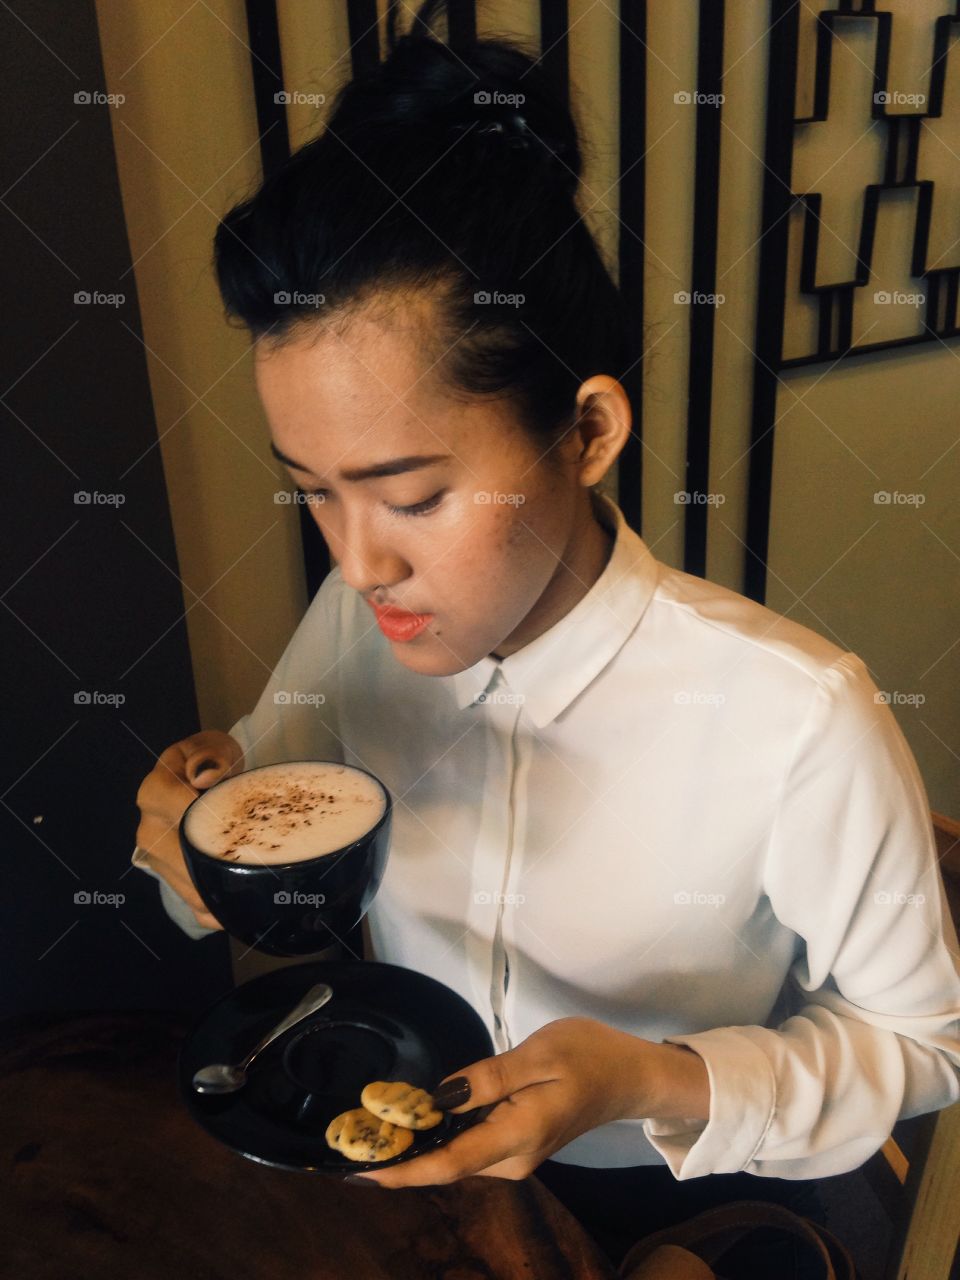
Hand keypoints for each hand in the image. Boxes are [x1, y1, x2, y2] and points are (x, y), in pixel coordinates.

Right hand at [134, 730, 243, 929]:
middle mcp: (150, 831)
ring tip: (259, 886)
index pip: (179, 811)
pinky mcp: (174, 882)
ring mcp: (160, 861)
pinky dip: (221, 911)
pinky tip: (244, 906)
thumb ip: (211, 755)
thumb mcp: (214, 747)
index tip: (240, 824)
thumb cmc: (210, 763)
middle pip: (186, 861)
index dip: (211, 819)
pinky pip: (197, 908)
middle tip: (261, 865)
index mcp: (155, 793)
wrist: (200, 784)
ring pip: (192, 891)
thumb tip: (204, 776)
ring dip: (225, 892)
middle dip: (223, 866)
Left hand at [349, 1017, 665, 1187]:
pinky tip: (414, 1120)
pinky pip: (467, 1146)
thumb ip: (489, 1078)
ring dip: (414, 1146)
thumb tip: (440, 1098)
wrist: (632, 1075)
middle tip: (351, 1135)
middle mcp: (512, 1158)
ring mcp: (515, 1155)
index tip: (361, 1172)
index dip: (403, 1170)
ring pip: (454, 1156)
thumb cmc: (591, 1056)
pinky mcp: (516, 1144)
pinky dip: (437, 1137)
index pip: (449, 1163)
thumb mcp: (541, 1053)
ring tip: (370, 1126)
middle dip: (398, 1154)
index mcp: (517, 1136)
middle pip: (445, 1163)